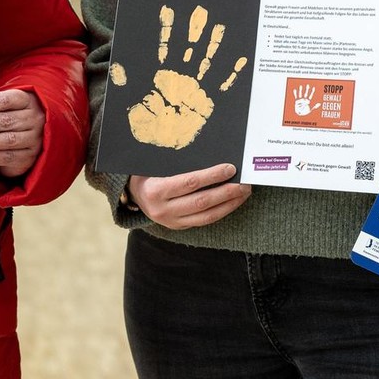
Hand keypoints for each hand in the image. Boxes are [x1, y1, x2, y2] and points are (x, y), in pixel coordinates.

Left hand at [0, 89, 44, 177]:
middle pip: (5, 121)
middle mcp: (34, 118)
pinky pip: (8, 157)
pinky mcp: (29, 157)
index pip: (4, 100)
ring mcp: (34, 138)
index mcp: (26, 100)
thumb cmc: (8, 119)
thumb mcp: (2, 109)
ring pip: (7, 140)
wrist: (27, 140)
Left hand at [110, 4, 249, 149]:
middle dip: (194, 31)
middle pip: (188, 49)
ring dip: (213, 46)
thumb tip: (117, 68)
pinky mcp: (206, 104)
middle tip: (201, 10)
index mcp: (161, 77)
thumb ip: (127, 86)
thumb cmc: (144, 127)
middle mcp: (180, 80)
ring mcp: (194, 90)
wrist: (159, 150)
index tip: (169, 10)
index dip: (167, 30)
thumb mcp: (130, 105)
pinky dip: (231, 74)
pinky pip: (221, 86)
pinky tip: (240, 60)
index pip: (164, 48)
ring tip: (221, 26)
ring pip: (205, 62)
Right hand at [128, 163, 251, 229]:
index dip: (212, 176)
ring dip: (229, 204)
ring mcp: (172, 221)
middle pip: (201, 201)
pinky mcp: (179, 227)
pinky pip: (204, 220)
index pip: (189, 183)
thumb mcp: (153, 163)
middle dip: (226, 192)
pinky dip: (221, 211)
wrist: (133, 194)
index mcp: (155, 190)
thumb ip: (175, 160)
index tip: (230, 168)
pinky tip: (233, 202)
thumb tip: (208, 151)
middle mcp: (163, 209)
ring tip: (244, 193)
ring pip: (206, 215)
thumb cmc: (146, 172)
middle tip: (244, 183)